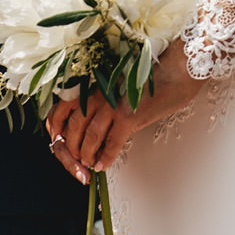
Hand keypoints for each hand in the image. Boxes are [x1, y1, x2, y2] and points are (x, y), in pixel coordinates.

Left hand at [46, 51, 206, 182]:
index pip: (61, 109)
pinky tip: (103, 164)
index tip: (58, 141)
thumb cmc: (152, 75)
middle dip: (71, 150)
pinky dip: (105, 158)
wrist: (177, 70)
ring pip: (88, 138)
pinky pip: (111, 145)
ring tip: (89, 164)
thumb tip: (89, 121)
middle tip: (76, 161)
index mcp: (93, 84)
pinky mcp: (128, 117)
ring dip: (86, 156)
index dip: (56, 130)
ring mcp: (112, 105)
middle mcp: (98, 93)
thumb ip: (102, 98)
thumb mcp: (118, 83)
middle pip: (72, 128)